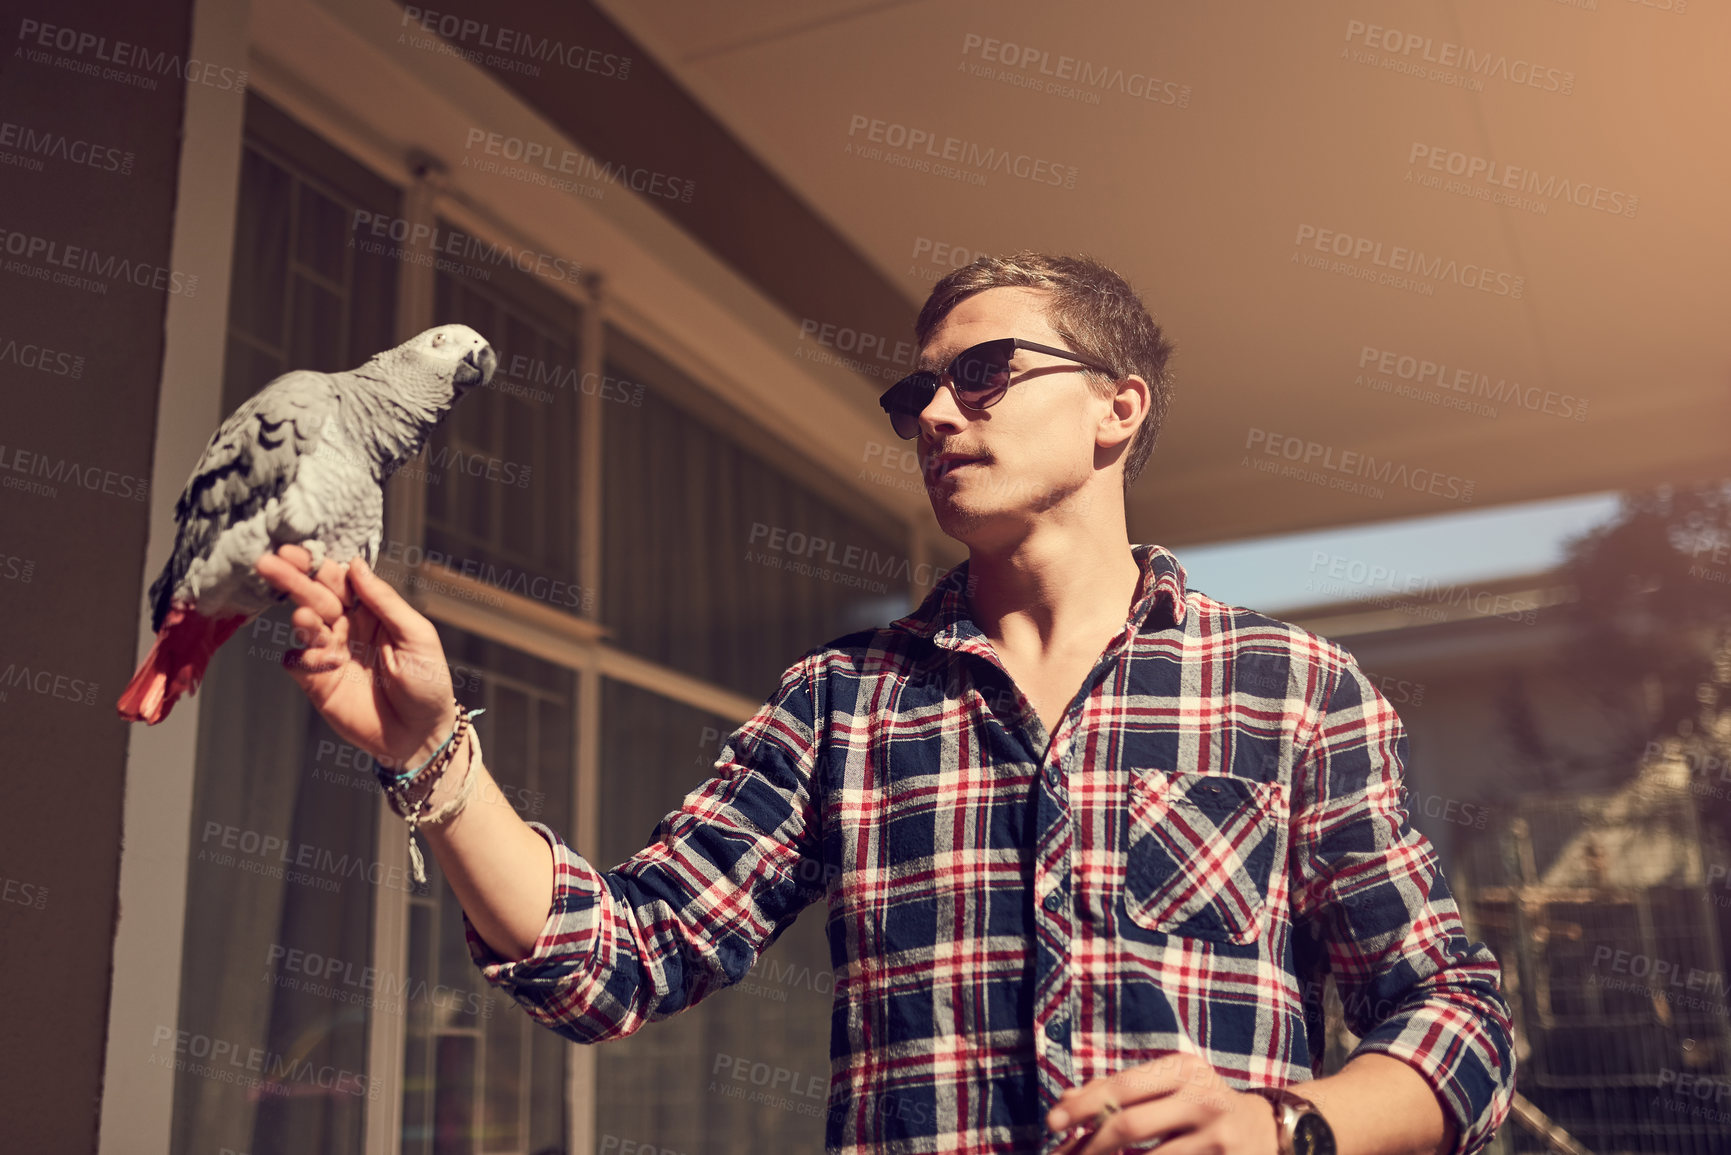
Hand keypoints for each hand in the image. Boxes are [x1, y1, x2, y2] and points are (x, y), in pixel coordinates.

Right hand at [255, 543, 457, 770]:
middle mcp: (347, 627)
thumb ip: (386, 602)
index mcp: (372, 610)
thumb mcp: (417, 636)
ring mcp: (330, 652)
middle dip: (293, 579)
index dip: (318, 564)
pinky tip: (313, 658)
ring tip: (305, 616)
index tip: (296, 549)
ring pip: (304, 625)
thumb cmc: (428, 682)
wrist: (420, 736)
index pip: (339, 579)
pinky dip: (300, 656)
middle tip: (270, 562)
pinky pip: (296, 661)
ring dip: (301, 618)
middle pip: (315, 595)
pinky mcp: (317, 681)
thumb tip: (355, 565)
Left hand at [1047, 1053, 1280, 1154]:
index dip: (1082, 1107)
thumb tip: (1065, 1102)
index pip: (1121, 1087)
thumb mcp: (1168, 1085)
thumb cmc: (1199, 1104)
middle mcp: (1202, 1097)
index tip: (1052, 1124)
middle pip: (1129, 1125)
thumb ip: (1119, 1090)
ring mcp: (1216, 1137)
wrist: (1266, 1132)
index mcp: (1183, 1068)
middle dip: (1090, 1145)